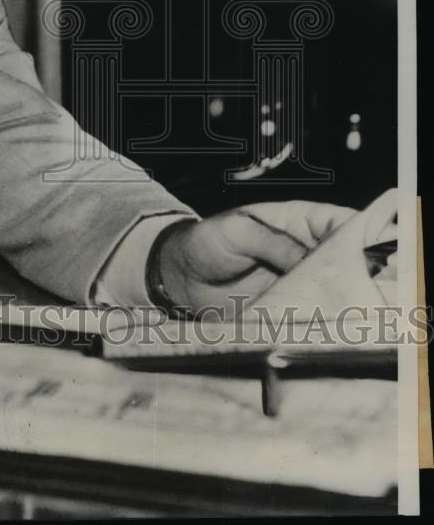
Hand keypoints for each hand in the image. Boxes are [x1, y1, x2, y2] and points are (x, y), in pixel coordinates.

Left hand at [155, 200, 356, 315]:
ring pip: (332, 286)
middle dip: (354, 270)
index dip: (356, 232)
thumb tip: (308, 259)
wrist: (179, 277)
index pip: (336, 220)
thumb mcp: (236, 232)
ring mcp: (298, 278)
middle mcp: (303, 248)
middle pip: (342, 257)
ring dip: (340, 297)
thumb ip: (272, 242)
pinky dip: (321, 318)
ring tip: (346, 310)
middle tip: (359, 287)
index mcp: (294, 220)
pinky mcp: (289, 305)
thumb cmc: (205, 241)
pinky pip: (312, 310)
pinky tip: (326, 326)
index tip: (367, 251)